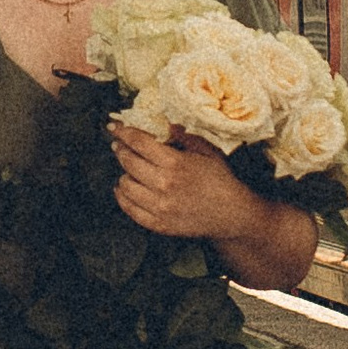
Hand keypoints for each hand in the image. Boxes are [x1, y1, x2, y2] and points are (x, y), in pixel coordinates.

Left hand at [108, 119, 260, 243]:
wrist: (232, 214)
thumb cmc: (221, 180)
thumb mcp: (207, 152)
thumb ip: (185, 137)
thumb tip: (167, 124)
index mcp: (175, 163)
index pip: (139, 143)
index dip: (123, 133)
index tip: (115, 127)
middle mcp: (163, 184)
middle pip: (128, 162)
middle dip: (120, 151)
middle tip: (119, 146)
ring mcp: (159, 207)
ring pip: (125, 186)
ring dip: (123, 174)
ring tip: (127, 169)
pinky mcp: (159, 224)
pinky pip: (130, 210)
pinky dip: (122, 197)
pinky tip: (123, 190)